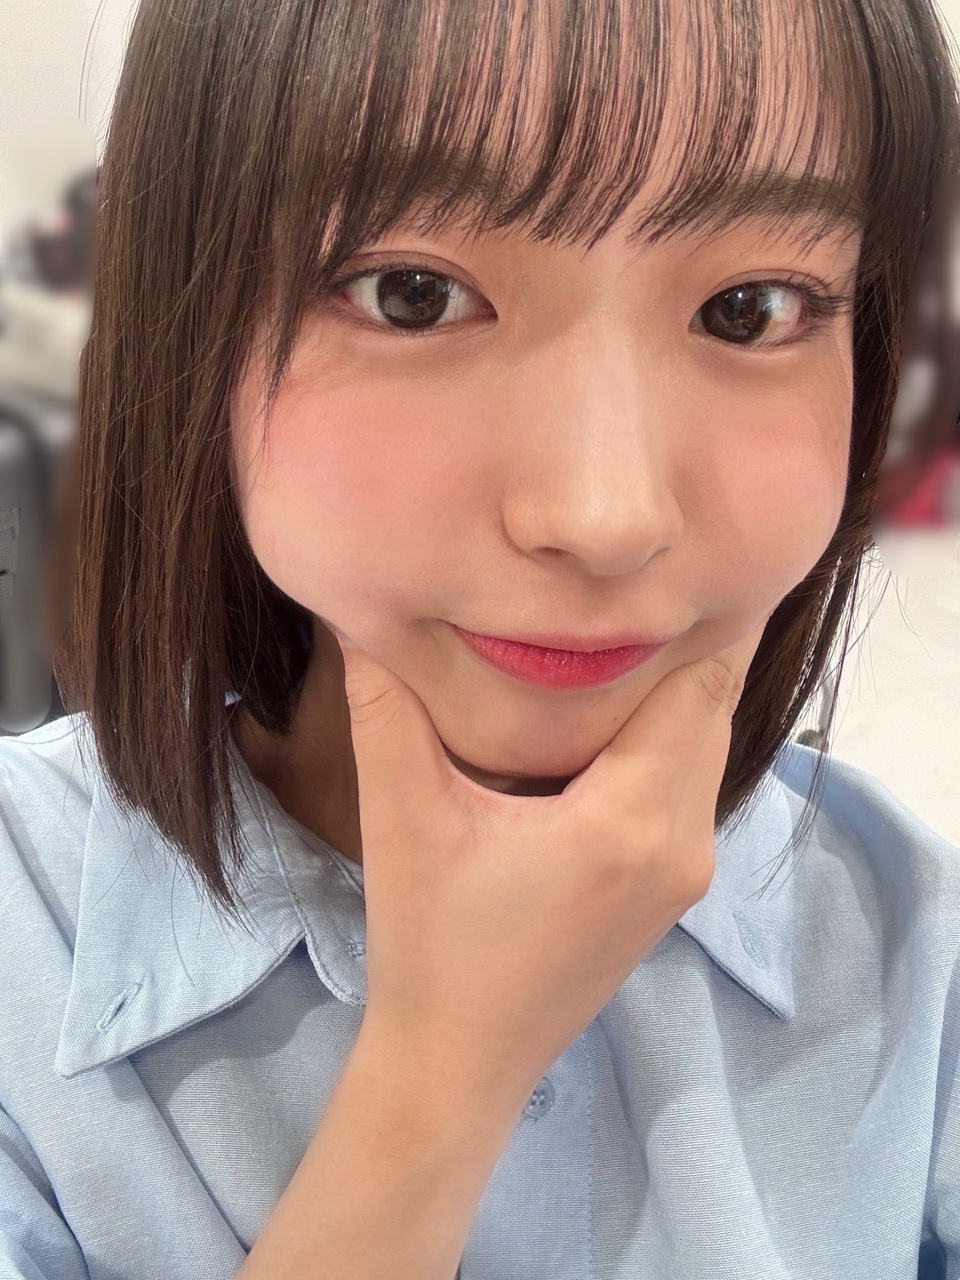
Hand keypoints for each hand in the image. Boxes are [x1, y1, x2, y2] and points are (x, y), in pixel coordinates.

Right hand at [334, 620, 767, 1101]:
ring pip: (702, 748)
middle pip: (710, 710)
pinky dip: (663, 737)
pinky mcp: (667, 889)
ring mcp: (682, 872)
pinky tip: (609, 709)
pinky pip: (686, 784)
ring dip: (671, 691)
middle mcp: (681, 843)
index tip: (665, 556)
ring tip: (618, 626)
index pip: (701, 685)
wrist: (458, 1063)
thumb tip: (358, 613)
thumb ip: (386, 706)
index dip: (693, 615)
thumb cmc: (431, 944)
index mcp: (632, 819)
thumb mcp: (405, 816)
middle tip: (633, 573)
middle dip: (682, 641)